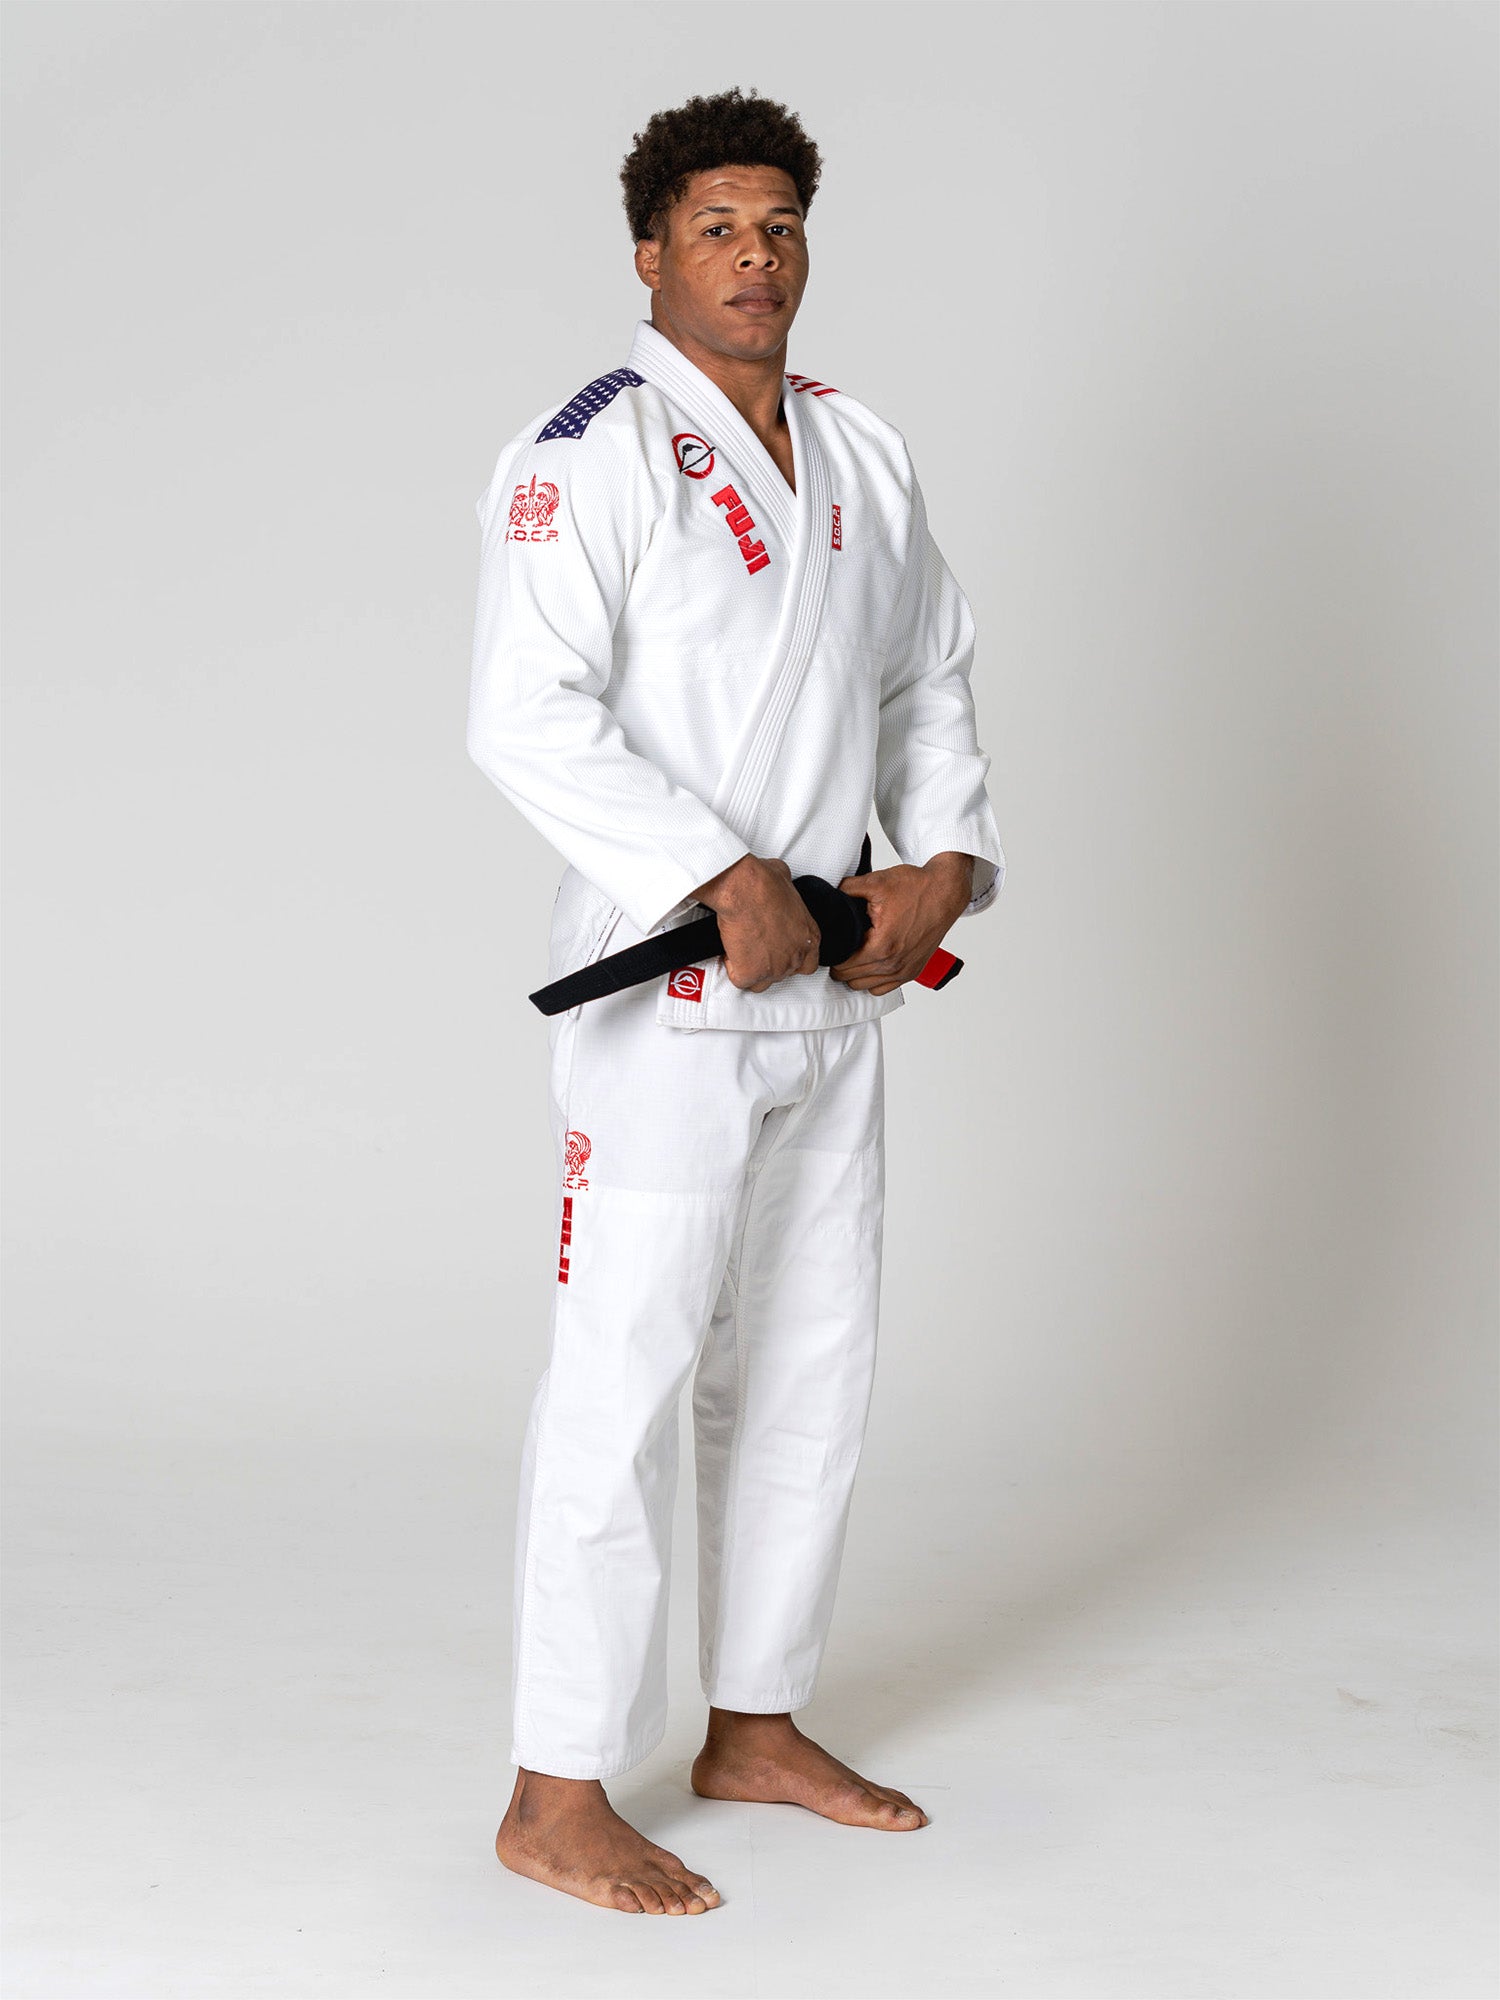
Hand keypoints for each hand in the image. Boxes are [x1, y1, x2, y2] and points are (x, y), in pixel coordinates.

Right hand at [691, 854, 820, 992]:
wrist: (744, 890)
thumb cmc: (763, 883)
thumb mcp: (785, 879)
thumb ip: (786, 890)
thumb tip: (779, 880)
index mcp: (809, 936)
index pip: (809, 962)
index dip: (791, 958)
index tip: (778, 951)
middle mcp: (796, 956)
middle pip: (784, 973)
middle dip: (769, 963)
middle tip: (756, 949)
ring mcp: (775, 968)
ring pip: (762, 982)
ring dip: (752, 971)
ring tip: (742, 953)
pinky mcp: (752, 974)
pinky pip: (740, 980)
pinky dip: (732, 967)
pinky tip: (729, 952)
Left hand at [828, 852, 971, 994]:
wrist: (946, 893)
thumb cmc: (918, 889)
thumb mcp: (877, 882)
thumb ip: (847, 889)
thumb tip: (831, 894)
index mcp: (881, 947)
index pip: (842, 967)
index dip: (833, 954)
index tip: (834, 942)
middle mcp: (894, 965)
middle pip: (851, 980)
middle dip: (842, 964)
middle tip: (842, 945)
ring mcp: (905, 971)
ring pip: (866, 987)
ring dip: (857, 974)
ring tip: (856, 953)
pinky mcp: (913, 971)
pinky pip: (884, 988)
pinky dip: (874, 980)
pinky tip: (871, 962)